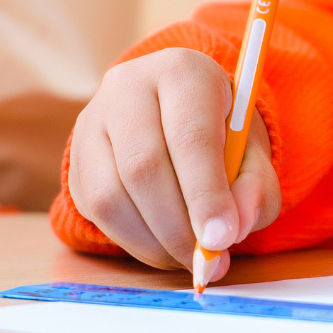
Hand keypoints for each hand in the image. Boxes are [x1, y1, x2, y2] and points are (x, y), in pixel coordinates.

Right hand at [67, 47, 281, 275]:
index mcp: (182, 72)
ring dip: (153, 241)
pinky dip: (133, 241)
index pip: (190, 136)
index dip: (205, 193)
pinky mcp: (76, 158)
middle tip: (207, 260)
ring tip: (188, 256)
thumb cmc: (221, 133)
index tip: (221, 239)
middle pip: (143, 166)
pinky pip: (95, 211)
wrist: (174, 113)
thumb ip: (255, 188)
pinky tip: (162, 245)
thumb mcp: (253, 152)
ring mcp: (93, 121)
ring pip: (111, 194)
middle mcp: (128, 87)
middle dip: (178, 226)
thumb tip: (233, 227)